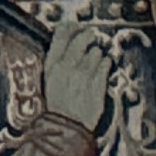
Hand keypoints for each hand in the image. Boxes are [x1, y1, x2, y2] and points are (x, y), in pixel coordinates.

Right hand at [42, 11, 130, 125]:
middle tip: (91, 35)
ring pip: (95, 51)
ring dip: (96, 55)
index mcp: (52, 64)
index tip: (76, 26)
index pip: (62, 33)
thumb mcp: (49, 80)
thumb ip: (57, 59)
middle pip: (82, 38)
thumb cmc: (57, 106)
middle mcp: (67, 66)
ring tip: (93, 64)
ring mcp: (84, 74)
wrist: (66, 129)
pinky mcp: (98, 82)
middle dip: (88, 35)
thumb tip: (66, 39)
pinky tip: (102, 69)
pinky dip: (105, 64)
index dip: (71, 27)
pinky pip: (106, 63)